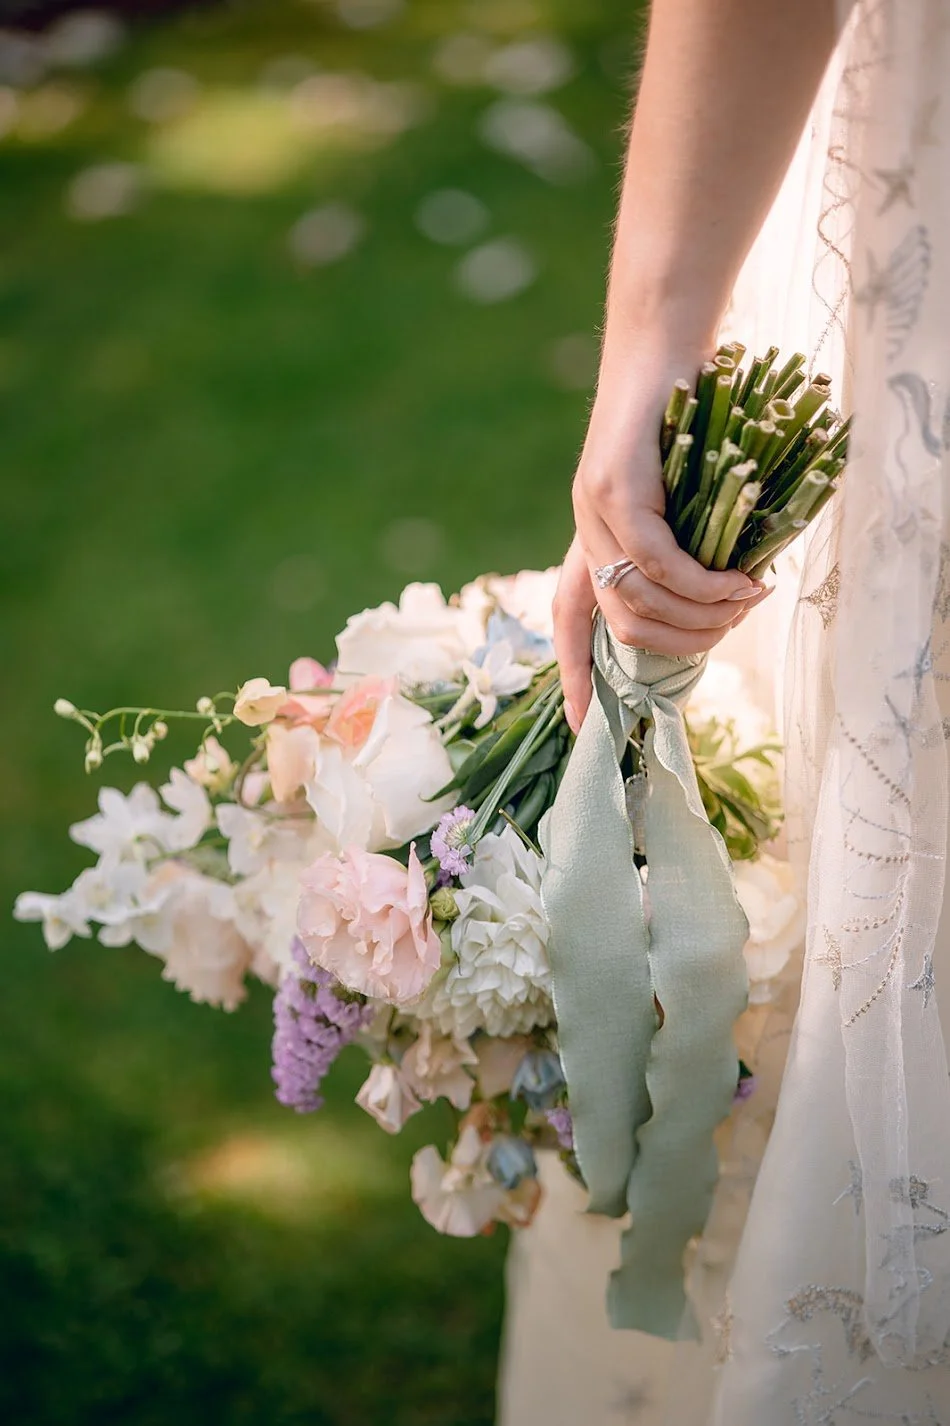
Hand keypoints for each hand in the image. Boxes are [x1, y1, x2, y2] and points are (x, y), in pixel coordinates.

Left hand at [555, 350, 771, 734]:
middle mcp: (584, 532)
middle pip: (620, 627)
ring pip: (639, 599)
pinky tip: (737, 583)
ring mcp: (592, 510)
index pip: (570, 624)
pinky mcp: (613, 486)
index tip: (583, 730)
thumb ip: (688, 550)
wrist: (666, 344)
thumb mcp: (688, 499)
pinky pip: (657, 560)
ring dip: (701, 615)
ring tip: (748, 602)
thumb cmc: (688, 419)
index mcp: (592, 541)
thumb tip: (721, 607)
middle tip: (733, 629)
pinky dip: (702, 582)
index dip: (573, 680)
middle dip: (682, 646)